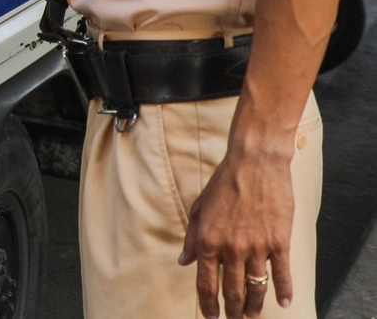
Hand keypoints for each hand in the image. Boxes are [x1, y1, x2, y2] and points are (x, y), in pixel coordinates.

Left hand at [181, 148, 296, 316]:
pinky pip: (282, 274)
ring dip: (254, 305)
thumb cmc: (224, 183)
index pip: (206, 284)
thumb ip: (193, 239)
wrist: (254, 164)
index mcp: (208, 241)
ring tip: (252, 315)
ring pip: (256, 287)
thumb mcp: (199, 209)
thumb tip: (184, 262)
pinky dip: (283, 291)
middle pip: (232, 291)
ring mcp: (257, 247)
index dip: (208, 304)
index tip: (211, 316)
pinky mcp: (279, 242)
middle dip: (233, 310)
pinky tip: (283, 303)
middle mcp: (231, 248)